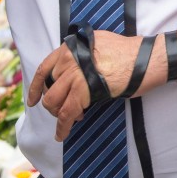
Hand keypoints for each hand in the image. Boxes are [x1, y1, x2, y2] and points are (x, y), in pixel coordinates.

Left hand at [27, 31, 143, 140]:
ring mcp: (74, 75)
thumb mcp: (98, 44)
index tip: (32, 100)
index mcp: (70, 48)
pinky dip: (63, 127)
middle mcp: (68, 59)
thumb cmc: (128, 53)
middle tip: (64, 111)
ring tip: (71, 120)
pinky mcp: (84, 90)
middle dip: (53, 104)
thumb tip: (73, 68)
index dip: (34, 87)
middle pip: (49, 89)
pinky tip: (63, 134)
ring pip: (54, 102)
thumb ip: (81, 54)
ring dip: (59, 115)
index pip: (44, 69)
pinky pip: (66, 113)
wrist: (144, 59)